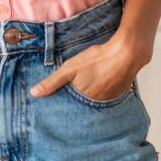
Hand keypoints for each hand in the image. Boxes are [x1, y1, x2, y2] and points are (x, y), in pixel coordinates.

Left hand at [31, 0, 160, 101]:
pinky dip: (101, 92)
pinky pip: (105, 97)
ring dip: (90, 96)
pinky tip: (100, 82)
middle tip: (76, 89)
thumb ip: (52, 82)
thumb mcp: (70, 68)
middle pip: (82, 105)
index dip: (63, 103)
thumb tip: (34, 93)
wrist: (127, 52)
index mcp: (81, 99)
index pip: (68, 107)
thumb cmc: (97, 59)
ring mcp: (108, 100)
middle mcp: (95, 103)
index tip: (58, 103)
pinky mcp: (117, 94)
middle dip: (76, 101)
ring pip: (94, 101)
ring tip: (88, 86)